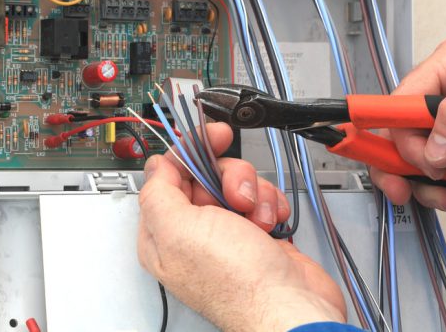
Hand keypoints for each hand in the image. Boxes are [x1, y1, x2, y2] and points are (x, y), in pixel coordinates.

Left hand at [138, 122, 345, 331]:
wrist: (290, 307)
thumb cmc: (236, 281)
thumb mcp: (179, 230)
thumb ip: (158, 193)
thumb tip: (155, 166)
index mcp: (164, 232)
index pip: (169, 175)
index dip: (190, 152)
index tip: (212, 137)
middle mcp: (194, 232)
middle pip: (206, 174)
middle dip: (228, 176)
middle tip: (235, 194)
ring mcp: (228, 232)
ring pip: (237, 183)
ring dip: (252, 192)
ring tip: (256, 218)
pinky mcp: (258, 233)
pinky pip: (261, 198)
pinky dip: (270, 204)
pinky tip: (271, 222)